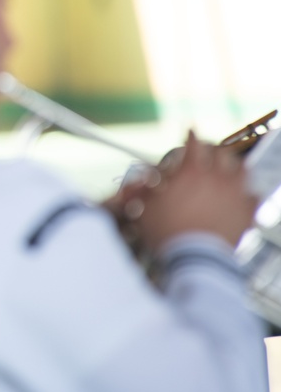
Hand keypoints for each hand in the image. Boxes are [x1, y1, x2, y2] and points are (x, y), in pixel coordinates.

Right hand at [131, 131, 256, 250]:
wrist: (195, 258)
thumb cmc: (169, 234)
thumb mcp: (144, 209)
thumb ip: (143, 192)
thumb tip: (138, 184)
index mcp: (191, 173)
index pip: (193, 143)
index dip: (190, 135)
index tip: (190, 132)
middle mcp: (216, 179)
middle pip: (220, 152)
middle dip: (212, 149)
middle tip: (207, 151)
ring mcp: (234, 195)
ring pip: (242, 170)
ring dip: (233, 166)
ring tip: (228, 168)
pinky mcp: (247, 213)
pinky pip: (253, 197)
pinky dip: (248, 194)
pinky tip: (243, 196)